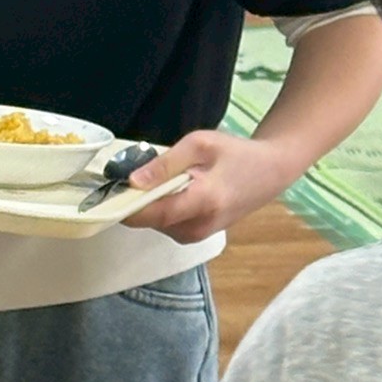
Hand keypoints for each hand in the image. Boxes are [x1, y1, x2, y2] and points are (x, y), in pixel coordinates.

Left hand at [120, 128, 291, 243]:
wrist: (271, 172)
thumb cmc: (236, 154)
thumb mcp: (200, 145)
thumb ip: (165, 163)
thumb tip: (133, 181)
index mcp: (203, 202)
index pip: (153, 213)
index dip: (127, 204)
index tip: (110, 190)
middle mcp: (199, 226)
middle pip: (150, 219)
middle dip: (139, 199)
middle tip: (145, 172)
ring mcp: (198, 235)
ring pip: (156, 223)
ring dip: (153, 203)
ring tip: (170, 179)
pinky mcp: (196, 236)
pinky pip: (166, 223)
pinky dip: (164, 207)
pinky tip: (178, 190)